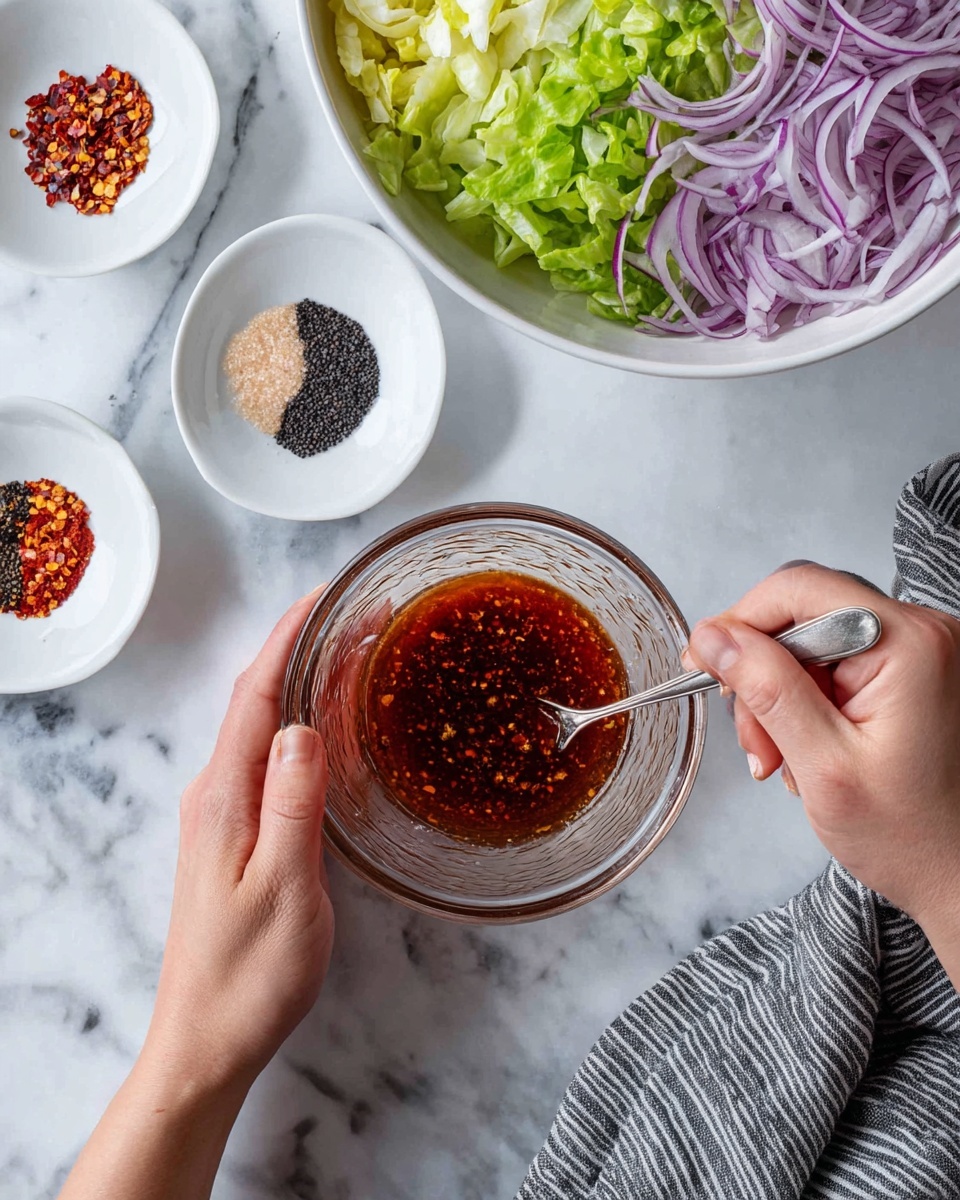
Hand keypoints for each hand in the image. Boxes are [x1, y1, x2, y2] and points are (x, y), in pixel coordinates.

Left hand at [142, 591, 333, 1096]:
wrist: (206, 1040)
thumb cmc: (249, 974)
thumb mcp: (282, 888)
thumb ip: (292, 804)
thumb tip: (302, 727)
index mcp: (224, 796)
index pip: (254, 694)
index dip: (288, 637)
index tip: (324, 594)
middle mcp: (215, 793)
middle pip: (258, 699)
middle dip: (304, 647)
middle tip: (362, 616)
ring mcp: (222, 813)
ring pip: (263, 726)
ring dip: (302, 681)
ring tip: (354, 653)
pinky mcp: (236, 833)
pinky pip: (268, 757)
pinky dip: (300, 724)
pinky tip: (329, 726)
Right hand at [685, 563, 959, 979]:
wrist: (959, 878)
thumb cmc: (912, 837)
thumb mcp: (822, 764)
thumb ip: (765, 688)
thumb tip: (713, 637)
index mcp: (908, 644)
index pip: (798, 590)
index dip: (739, 623)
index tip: (704, 665)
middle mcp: (921, 634)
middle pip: (801, 618)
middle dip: (761, 678)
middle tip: (757, 744)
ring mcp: (918, 653)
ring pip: (809, 647)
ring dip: (778, 701)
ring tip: (781, 761)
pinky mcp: (909, 673)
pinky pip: (833, 668)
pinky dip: (806, 708)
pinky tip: (807, 753)